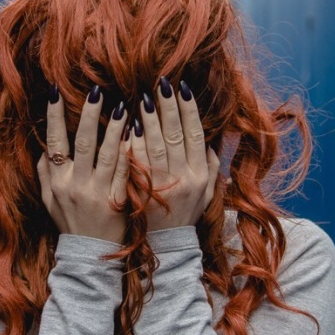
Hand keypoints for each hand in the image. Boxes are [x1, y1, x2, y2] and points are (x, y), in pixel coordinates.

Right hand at [36, 85, 130, 243]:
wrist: (90, 257)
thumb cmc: (70, 224)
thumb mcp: (49, 201)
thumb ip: (45, 174)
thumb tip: (42, 147)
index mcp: (57, 182)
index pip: (54, 142)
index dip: (53, 117)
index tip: (54, 92)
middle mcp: (76, 185)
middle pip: (82, 143)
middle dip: (88, 114)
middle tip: (96, 91)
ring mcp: (98, 193)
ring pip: (107, 154)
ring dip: (114, 128)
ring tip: (122, 106)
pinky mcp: (119, 201)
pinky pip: (125, 172)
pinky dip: (130, 152)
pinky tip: (136, 134)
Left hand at [131, 77, 220, 230]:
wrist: (164, 250)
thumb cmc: (185, 217)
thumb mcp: (206, 195)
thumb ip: (210, 167)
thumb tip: (209, 141)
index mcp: (200, 176)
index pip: (196, 135)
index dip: (190, 110)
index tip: (183, 88)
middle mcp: (182, 179)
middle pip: (175, 135)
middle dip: (168, 107)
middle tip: (160, 84)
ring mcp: (160, 187)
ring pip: (154, 146)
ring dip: (148, 121)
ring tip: (142, 98)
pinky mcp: (139, 194)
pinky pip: (134, 163)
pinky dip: (130, 143)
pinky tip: (125, 125)